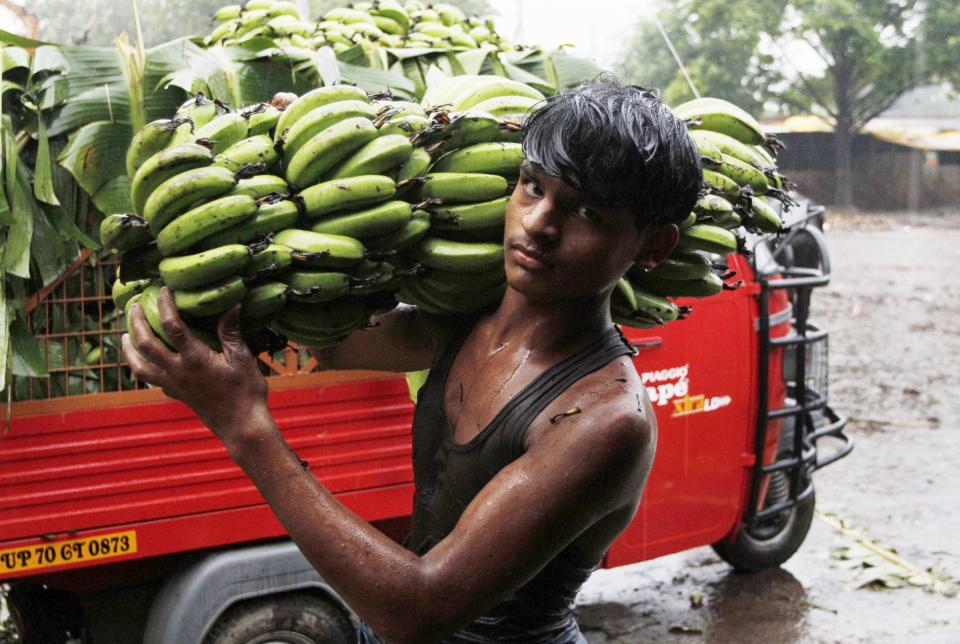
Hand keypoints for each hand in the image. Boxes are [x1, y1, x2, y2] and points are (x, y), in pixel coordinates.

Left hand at [121, 287, 270, 444]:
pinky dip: (140, 366)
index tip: (164, 290)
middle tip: (134, 305)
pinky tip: (143, 359)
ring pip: (139, 365)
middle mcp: (177, 371)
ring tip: (125, 334)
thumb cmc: (246, 392)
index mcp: (195, 359)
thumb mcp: (243, 358)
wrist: (241, 425)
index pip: (172, 326)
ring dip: (128, 348)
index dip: (165, 305)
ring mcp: (173, 385)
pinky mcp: (175, 394)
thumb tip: (231, 304)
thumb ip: (231, 332)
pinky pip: (149, 378)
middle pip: (145, 344)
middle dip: (135, 322)